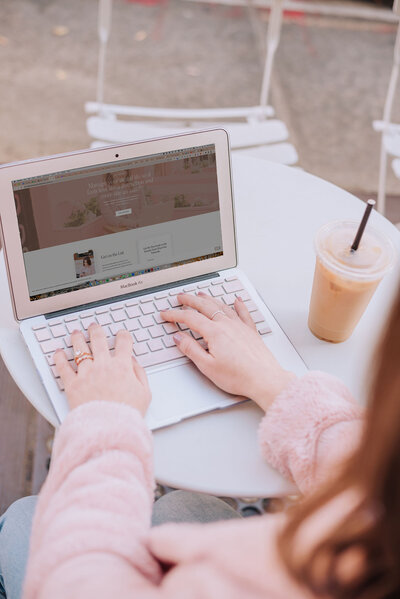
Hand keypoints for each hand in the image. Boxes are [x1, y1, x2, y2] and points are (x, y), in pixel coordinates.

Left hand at [54, 323, 150, 415]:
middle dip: (96, 331)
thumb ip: (140, 375)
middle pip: (99, 340)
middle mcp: (103, 366)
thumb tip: (134, 363)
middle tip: (94, 327)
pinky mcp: (72, 384)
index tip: (122, 335)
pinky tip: (58, 353)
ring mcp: (86, 373)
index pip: (124, 343)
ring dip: (77, 339)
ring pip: (80, 349)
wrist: (109, 428)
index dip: (123, 336)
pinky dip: (59, 358)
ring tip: (76, 334)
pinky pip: (63, 367)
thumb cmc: (127, 414)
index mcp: (122, 367)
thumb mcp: (144, 394)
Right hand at [161, 293, 295, 411]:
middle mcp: (227, 325)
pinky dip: (238, 304)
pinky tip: (237, 300)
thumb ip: (191, 349)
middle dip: (190, 300)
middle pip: (205, 306)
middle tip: (180, 297)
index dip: (175, 314)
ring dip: (209, 299)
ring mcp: (240, 326)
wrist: (264, 379)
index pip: (189, 318)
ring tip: (201, 295)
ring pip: (222, 306)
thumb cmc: (239, 376)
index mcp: (215, 332)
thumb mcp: (207, 366)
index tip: (165, 314)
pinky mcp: (250, 331)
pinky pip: (243, 313)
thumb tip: (178, 338)